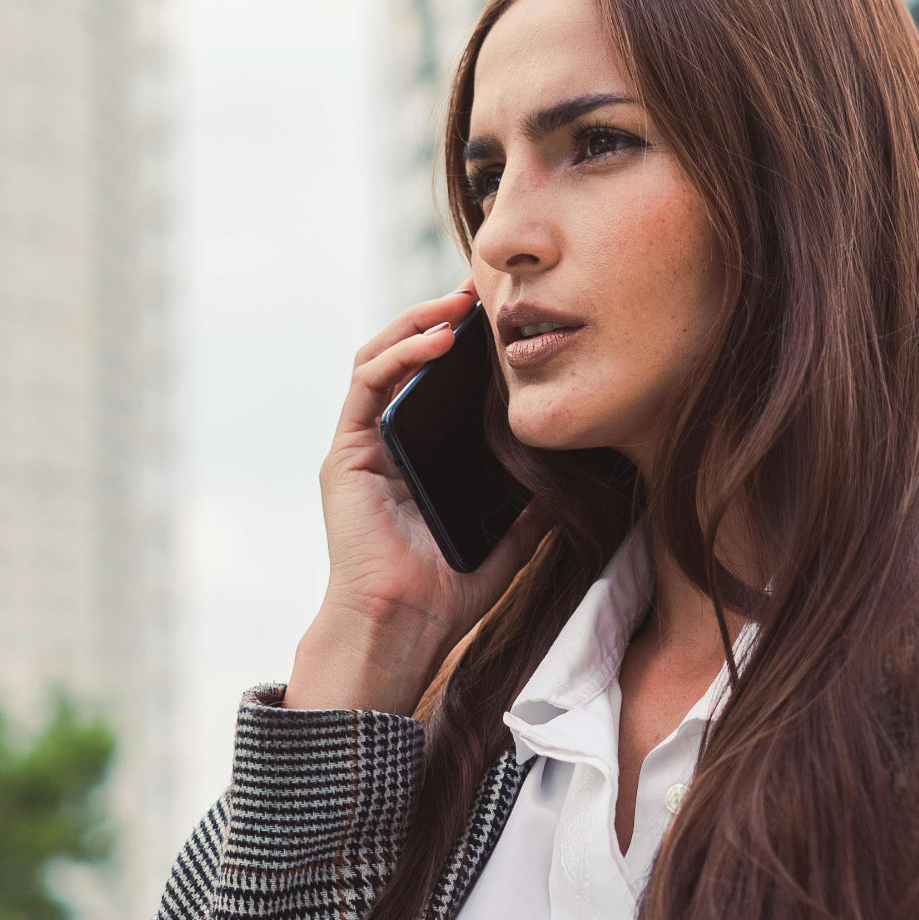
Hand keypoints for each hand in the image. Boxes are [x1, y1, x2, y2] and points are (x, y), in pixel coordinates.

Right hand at [285, 284, 547, 712]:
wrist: (405, 627)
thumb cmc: (448, 593)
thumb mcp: (509, 536)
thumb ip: (531, 503)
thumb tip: (574, 471)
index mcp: (420, 458)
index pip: (438, 384)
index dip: (468, 346)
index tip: (507, 320)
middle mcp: (386, 443)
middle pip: (407, 359)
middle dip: (442, 318)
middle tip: (484, 292)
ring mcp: (362, 445)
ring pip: (381, 358)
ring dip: (419, 322)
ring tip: (461, 303)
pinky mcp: (345, 452)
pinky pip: (368, 384)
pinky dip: (401, 354)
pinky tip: (440, 339)